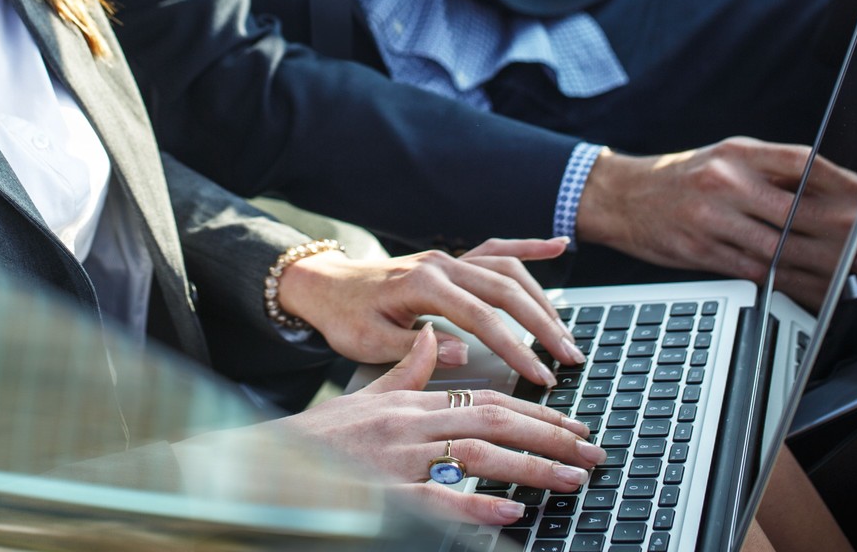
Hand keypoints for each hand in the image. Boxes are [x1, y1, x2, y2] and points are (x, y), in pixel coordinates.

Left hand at [278, 238, 583, 384]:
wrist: (325, 286)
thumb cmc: (344, 317)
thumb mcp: (369, 343)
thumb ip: (414, 350)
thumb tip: (463, 354)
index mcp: (422, 283)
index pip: (481, 317)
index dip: (515, 347)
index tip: (539, 374)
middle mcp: (441, 264)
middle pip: (505, 290)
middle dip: (542, 325)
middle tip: (569, 358)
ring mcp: (448, 258)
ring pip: (507, 271)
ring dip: (540, 299)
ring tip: (564, 332)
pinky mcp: (451, 261)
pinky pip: (496, 250)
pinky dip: (528, 248)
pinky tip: (557, 246)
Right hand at [284, 323, 603, 524]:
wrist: (264, 465)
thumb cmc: (315, 440)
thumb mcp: (361, 398)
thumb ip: (403, 372)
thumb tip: (432, 342)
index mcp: (411, 404)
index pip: (487, 399)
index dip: (536, 413)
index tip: (573, 428)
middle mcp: (409, 425)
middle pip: (494, 420)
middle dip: (551, 437)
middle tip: (592, 454)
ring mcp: (397, 460)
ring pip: (477, 454)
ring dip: (531, 468)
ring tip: (571, 480)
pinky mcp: (381, 494)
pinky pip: (436, 501)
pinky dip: (474, 506)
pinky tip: (508, 513)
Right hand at [574, 140, 856, 309]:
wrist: (620, 196)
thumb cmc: (679, 178)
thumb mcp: (724, 158)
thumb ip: (771, 172)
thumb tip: (829, 196)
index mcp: (737, 153)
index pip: (801, 163)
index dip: (841, 184)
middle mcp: (726, 182)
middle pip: (798, 211)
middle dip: (841, 235)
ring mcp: (712, 219)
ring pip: (780, 249)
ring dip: (822, 266)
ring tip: (848, 273)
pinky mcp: (701, 252)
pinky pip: (756, 273)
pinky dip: (789, 285)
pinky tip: (809, 289)